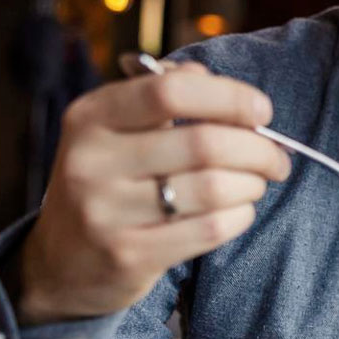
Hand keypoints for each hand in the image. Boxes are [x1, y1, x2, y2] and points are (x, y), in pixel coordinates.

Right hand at [16, 62, 290, 322]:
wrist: (61, 263)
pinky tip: (238, 211)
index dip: (229, 97)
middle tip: (277, 158)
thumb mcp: (114, 130)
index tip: (262, 111)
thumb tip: (209, 75)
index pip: (171, 91)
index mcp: (91, 117)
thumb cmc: (107, 182)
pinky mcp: (128, 255)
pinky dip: (240, 217)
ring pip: (213, 188)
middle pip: (204, 143)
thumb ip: (160, 95)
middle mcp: (91, 161)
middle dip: (258, 149)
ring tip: (255, 184)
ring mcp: (105, 212)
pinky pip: (210, 230)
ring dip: (251, 184)